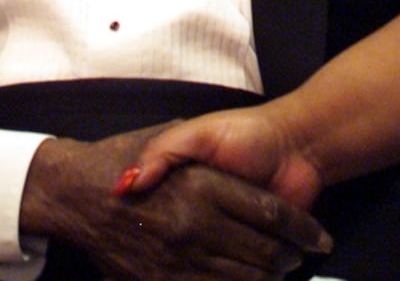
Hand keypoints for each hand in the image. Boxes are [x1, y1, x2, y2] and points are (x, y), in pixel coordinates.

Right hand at [22, 125, 328, 279]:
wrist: (79, 187)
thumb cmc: (131, 154)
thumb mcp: (170, 133)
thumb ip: (190, 147)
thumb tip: (237, 176)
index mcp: (203, 184)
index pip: (268, 213)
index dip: (299, 228)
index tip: (320, 240)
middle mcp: (195, 222)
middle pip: (263, 251)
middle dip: (290, 258)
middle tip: (303, 260)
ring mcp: (181, 253)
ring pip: (244, 276)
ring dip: (271, 277)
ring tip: (282, 274)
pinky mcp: (164, 276)